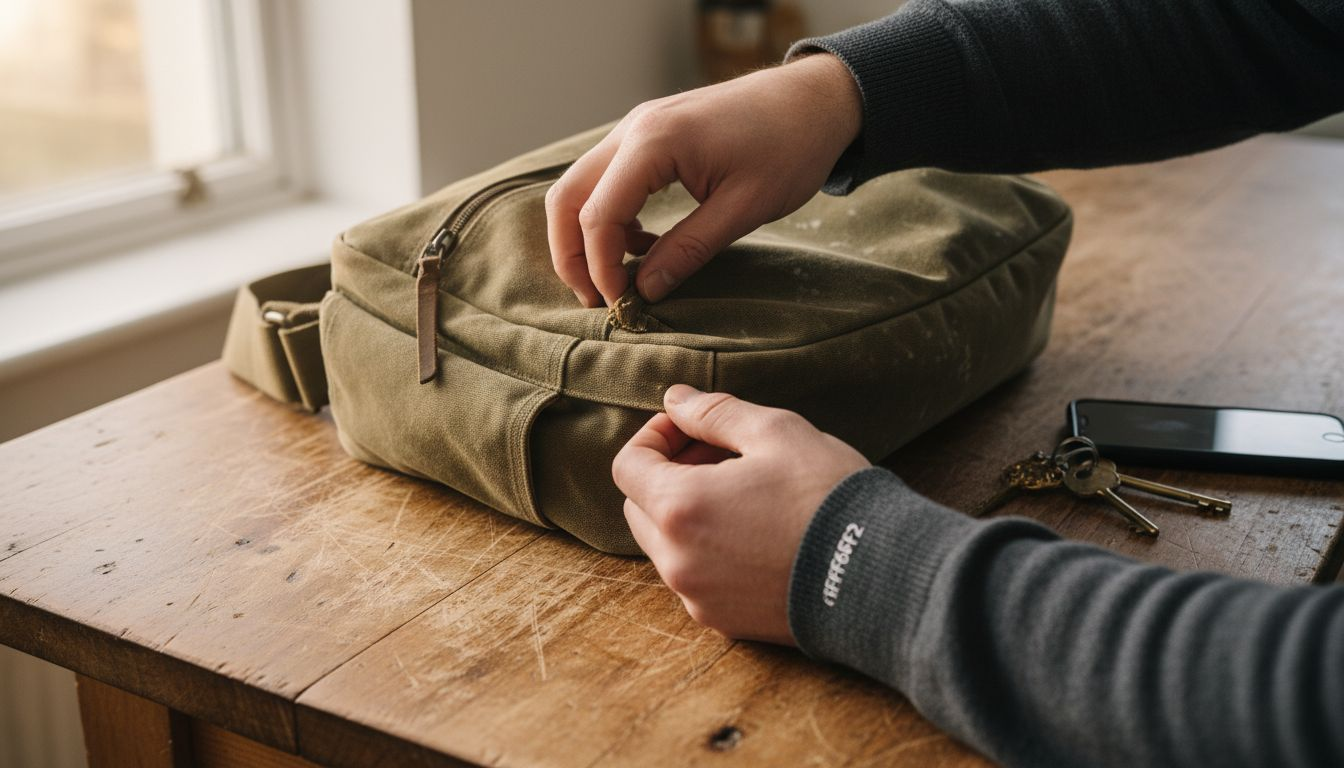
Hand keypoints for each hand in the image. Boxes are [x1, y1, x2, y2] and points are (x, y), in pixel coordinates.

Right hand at [546, 53, 862, 306]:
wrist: (815, 99)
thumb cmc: (789, 147)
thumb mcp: (743, 208)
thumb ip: (688, 250)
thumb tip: (645, 291)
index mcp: (653, 143)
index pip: (597, 215)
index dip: (600, 267)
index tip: (621, 303)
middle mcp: (634, 129)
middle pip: (567, 197)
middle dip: (572, 254)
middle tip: (596, 298)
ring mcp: (638, 127)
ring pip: (581, 186)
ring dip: (587, 235)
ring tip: (621, 277)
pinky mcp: (649, 133)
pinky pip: (607, 178)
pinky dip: (609, 215)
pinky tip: (644, 244)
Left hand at [613, 384, 868, 643]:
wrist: (881, 577)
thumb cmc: (829, 497)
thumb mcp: (777, 432)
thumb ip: (715, 413)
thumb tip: (676, 399)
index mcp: (679, 508)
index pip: (627, 466)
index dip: (654, 437)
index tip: (690, 426)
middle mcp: (676, 561)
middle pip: (639, 508)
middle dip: (667, 474)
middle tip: (719, 455)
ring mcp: (698, 598)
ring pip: (666, 546)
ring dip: (687, 514)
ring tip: (743, 493)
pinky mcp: (725, 623)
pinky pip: (696, 578)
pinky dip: (709, 551)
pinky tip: (757, 533)